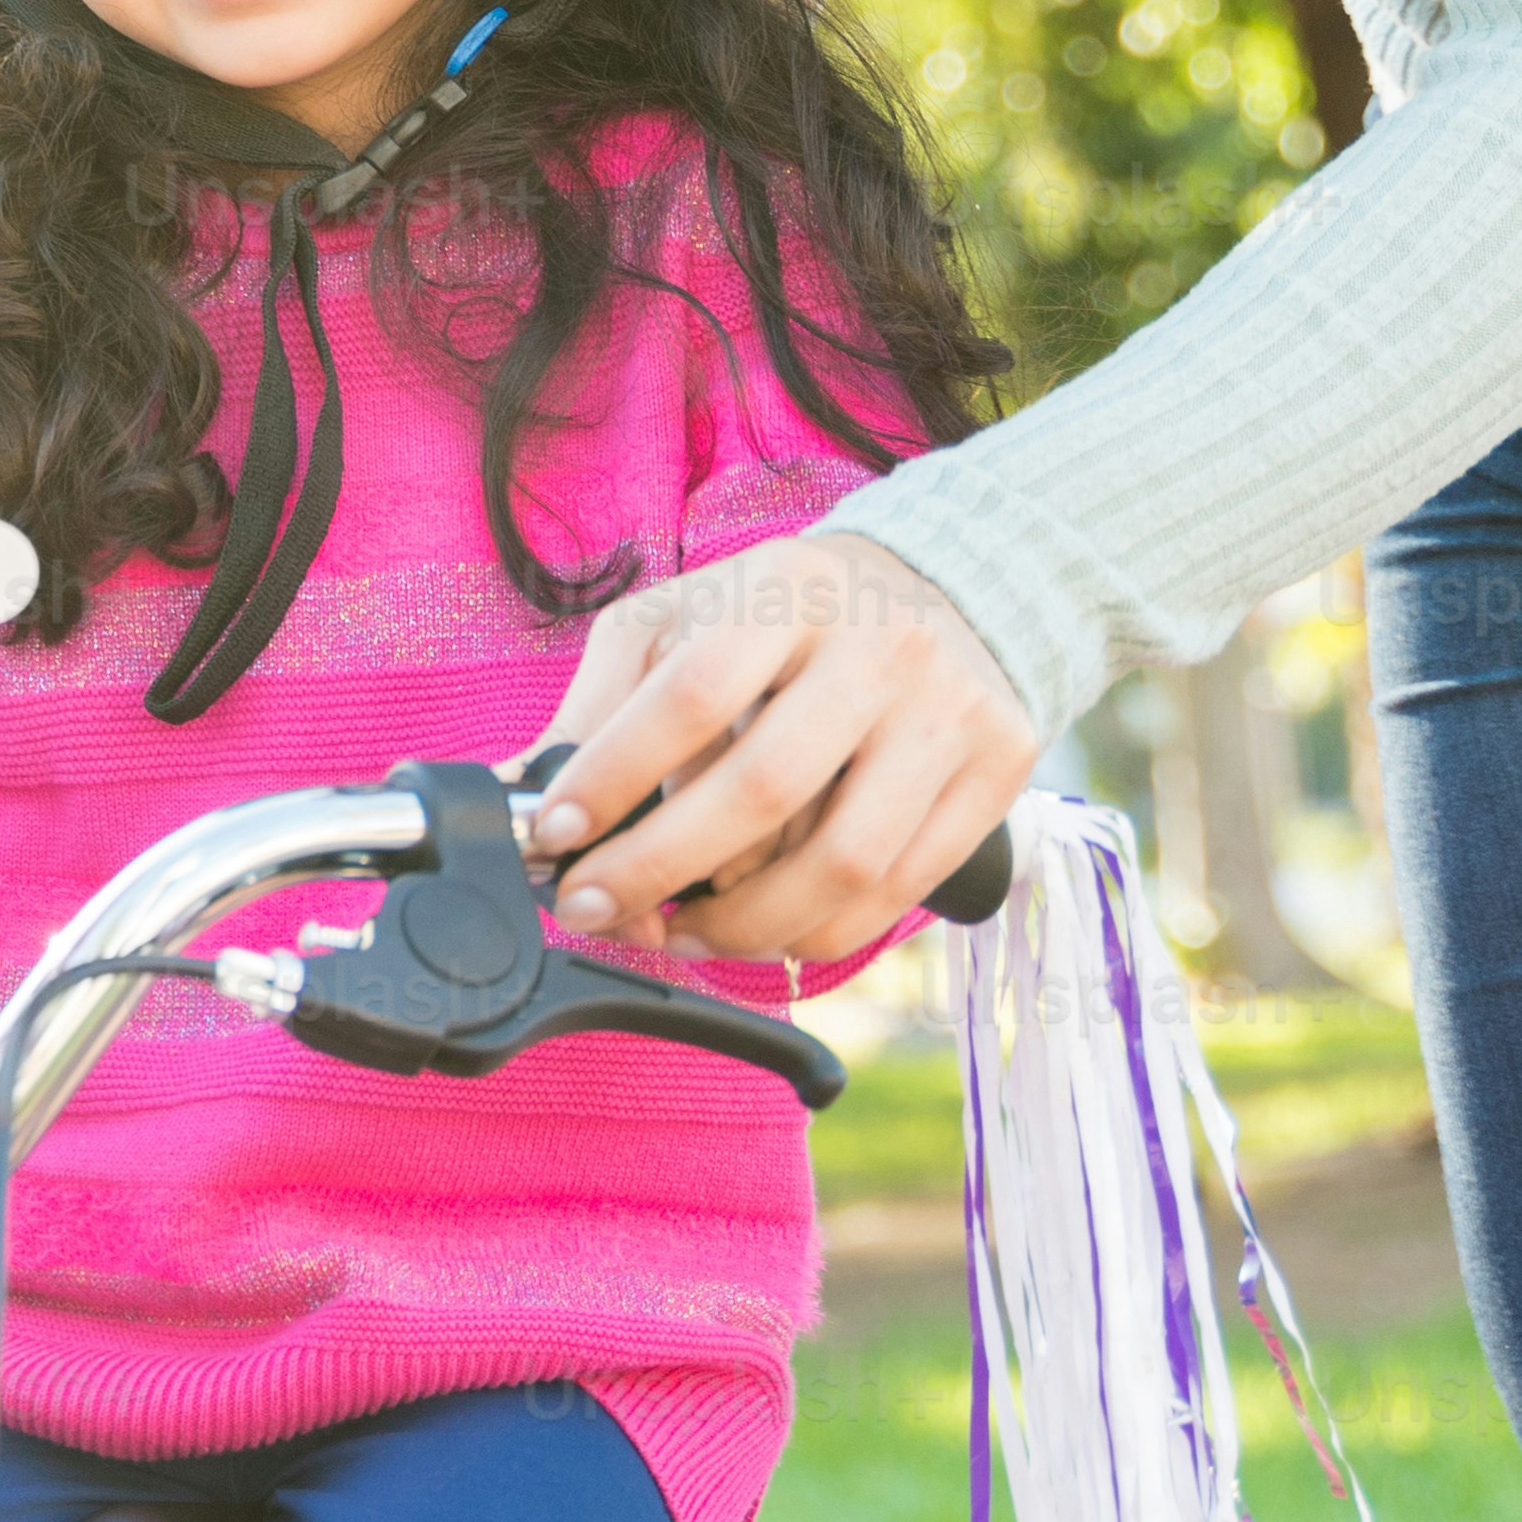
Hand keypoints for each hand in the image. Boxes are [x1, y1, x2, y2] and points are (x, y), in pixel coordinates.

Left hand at [513, 527, 1032, 970]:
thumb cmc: (785, 615)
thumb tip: (526, 786)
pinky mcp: (995, 774)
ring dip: (737, 924)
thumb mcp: (682, 614)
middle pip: (762, 790)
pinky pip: (895, 891)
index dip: (612, 776)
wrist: (948, 587)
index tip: (553, 834)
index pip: (691, 696)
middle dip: (656, 868)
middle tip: (589, 907)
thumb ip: (603, 696)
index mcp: (787, 590)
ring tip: (672, 931)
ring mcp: (947, 715)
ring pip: (837, 861)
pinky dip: (814, 934)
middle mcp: (879, 648)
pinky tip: (756, 933)